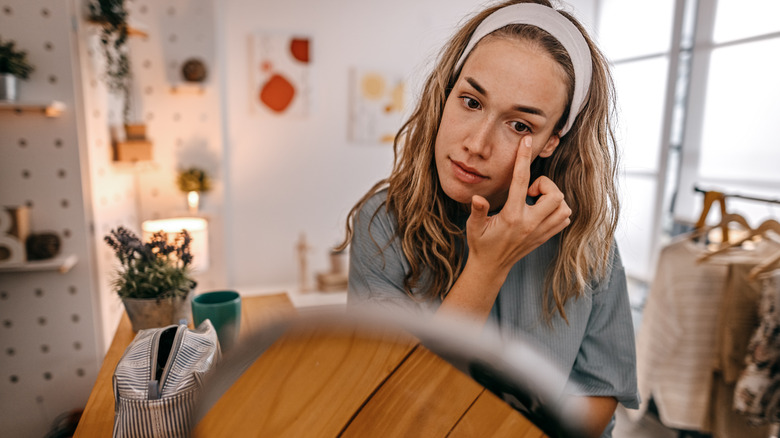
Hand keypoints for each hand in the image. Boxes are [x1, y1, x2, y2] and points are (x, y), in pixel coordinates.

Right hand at [466, 136, 571, 274]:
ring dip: (553, 198)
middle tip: (530, 191)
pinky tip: (542, 210)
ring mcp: (540, 232)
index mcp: (511, 216)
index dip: (523, 158)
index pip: (521, 181)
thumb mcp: (473, 226)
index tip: (525, 141)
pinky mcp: (546, 237)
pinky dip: (558, 210)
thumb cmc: (481, 243)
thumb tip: (477, 197)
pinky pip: (564, 218)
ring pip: (563, 207)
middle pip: (555, 195)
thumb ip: (477, 211)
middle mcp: (530, 224)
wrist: (491, 267)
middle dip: (545, 185)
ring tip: (536, 201)